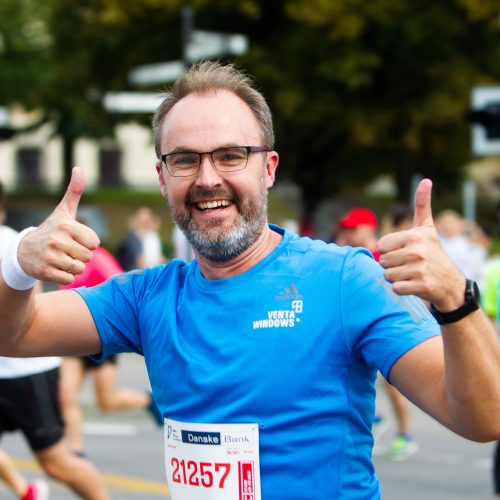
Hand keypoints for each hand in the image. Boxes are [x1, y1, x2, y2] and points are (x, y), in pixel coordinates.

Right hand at [18, 166, 99, 284]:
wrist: (24, 251)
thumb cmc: (51, 230)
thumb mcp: (63, 212)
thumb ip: (74, 192)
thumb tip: (79, 168)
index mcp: (66, 226)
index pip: (95, 242)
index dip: (88, 243)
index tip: (75, 239)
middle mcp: (58, 240)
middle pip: (88, 257)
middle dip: (81, 256)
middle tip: (67, 250)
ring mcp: (50, 257)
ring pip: (80, 269)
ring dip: (74, 267)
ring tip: (61, 258)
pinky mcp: (45, 272)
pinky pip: (69, 279)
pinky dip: (66, 276)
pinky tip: (55, 268)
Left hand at [377, 179, 464, 309]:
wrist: (450, 283)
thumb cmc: (433, 253)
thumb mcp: (427, 228)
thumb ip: (422, 205)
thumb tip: (425, 180)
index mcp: (414, 236)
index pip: (380, 246)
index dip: (390, 251)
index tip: (405, 251)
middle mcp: (417, 251)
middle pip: (382, 261)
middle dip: (392, 265)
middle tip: (409, 265)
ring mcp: (420, 269)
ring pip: (387, 275)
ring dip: (396, 277)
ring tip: (411, 274)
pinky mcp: (421, 286)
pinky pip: (395, 288)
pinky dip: (401, 289)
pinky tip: (414, 284)